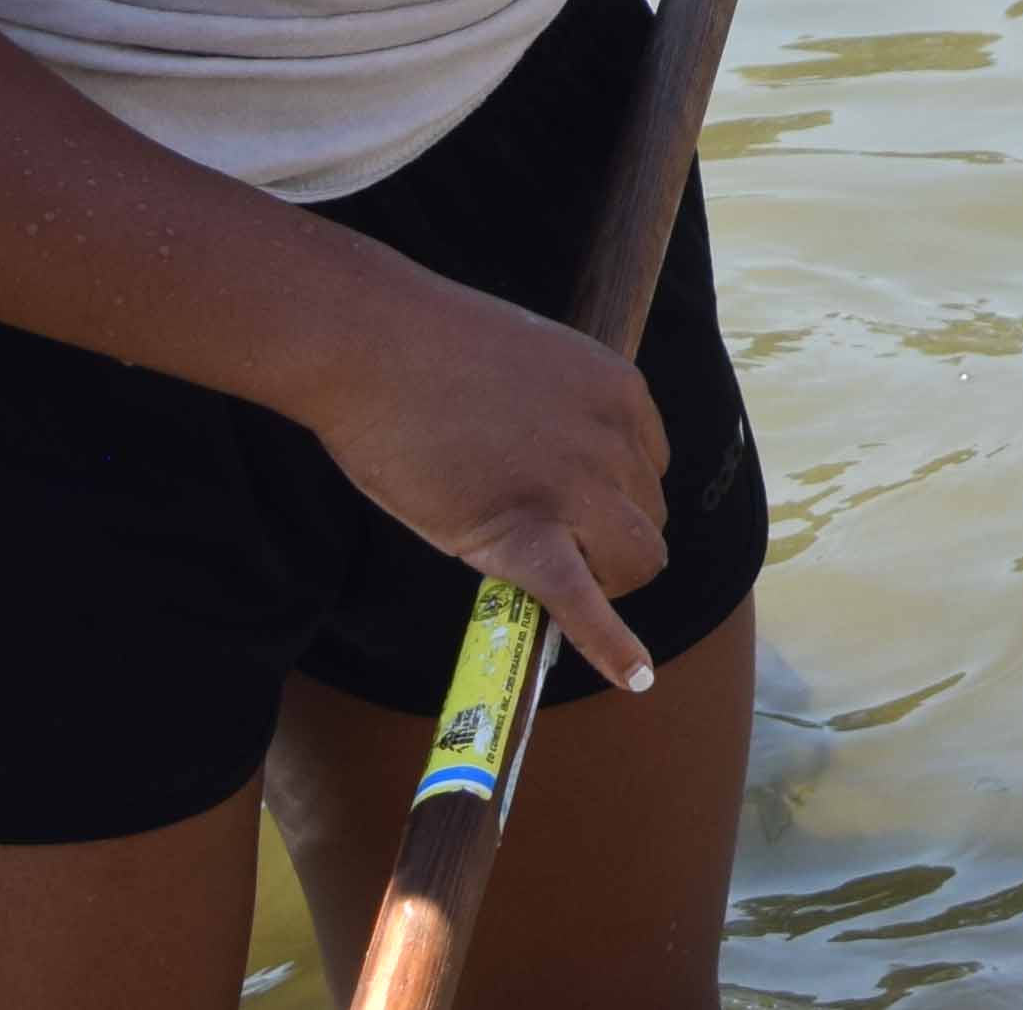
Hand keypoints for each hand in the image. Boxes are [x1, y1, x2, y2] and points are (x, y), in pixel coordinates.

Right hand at [300, 266, 678, 691]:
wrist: (372, 344)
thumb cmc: (428, 348)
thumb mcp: (530, 364)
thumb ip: (561, 412)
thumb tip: (554, 462)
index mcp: (621, 391)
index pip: (649, 466)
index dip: (612, 495)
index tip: (574, 507)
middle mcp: (614, 440)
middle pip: (646, 519)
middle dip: (609, 541)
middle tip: (556, 548)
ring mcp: (573, 488)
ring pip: (632, 563)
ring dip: (605, 581)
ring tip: (559, 584)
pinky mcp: (523, 532)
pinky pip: (582, 602)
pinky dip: (611, 646)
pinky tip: (634, 678)